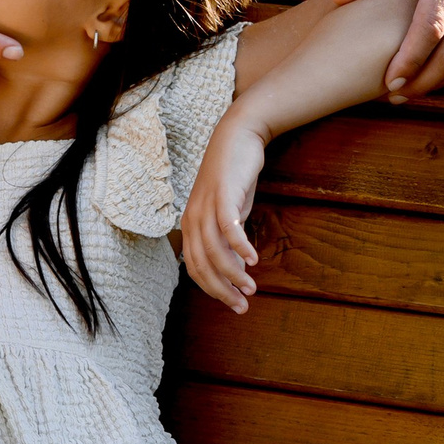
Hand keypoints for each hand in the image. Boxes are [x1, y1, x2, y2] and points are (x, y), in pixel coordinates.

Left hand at [180, 116, 267, 311]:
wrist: (237, 138)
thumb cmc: (233, 179)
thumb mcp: (230, 215)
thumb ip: (228, 241)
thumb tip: (235, 270)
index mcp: (190, 226)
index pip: (195, 269)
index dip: (213, 290)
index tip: (234, 305)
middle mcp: (192, 219)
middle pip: (202, 266)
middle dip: (222, 290)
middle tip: (243, 306)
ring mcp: (205, 207)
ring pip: (214, 251)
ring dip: (233, 274)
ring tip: (251, 287)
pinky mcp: (222, 195)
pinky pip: (228, 228)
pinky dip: (240, 247)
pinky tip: (253, 260)